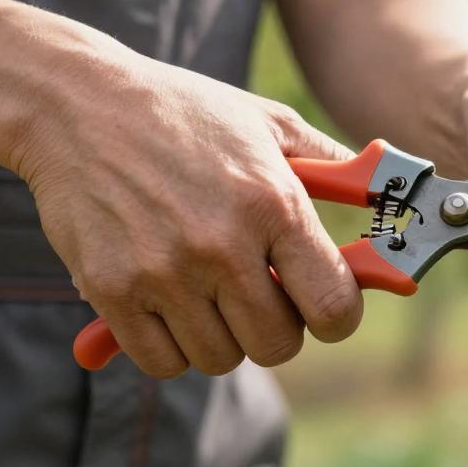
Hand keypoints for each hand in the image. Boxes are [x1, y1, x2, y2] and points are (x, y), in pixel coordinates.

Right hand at [14, 41, 362, 377]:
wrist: (79, 104)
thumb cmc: (186, 112)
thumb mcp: (270, 124)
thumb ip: (336, 167)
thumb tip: (388, 192)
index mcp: (273, 204)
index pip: (334, 307)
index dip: (338, 316)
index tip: (324, 305)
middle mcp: (222, 245)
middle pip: (278, 345)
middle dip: (278, 327)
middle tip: (261, 293)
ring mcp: (163, 272)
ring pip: (220, 358)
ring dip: (223, 334)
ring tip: (209, 287)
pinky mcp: (112, 291)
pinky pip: (162, 362)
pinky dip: (172, 345)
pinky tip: (170, 301)